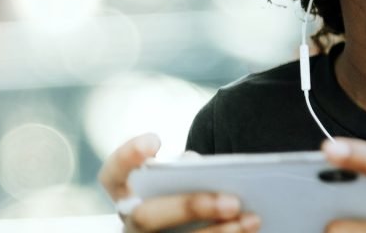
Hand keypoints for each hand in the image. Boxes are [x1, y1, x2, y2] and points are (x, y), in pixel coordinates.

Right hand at [98, 133, 260, 232]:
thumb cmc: (191, 189)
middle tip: (233, 201)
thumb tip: (206, 173)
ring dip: (218, 232)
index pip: (113, 175)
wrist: (190, 219)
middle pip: (147, 216)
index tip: (156, 141)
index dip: (127, 157)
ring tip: (252, 219)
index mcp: (128, 194)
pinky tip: (249, 230)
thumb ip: (188, 171)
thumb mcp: (184, 178)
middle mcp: (131, 224)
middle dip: (191, 207)